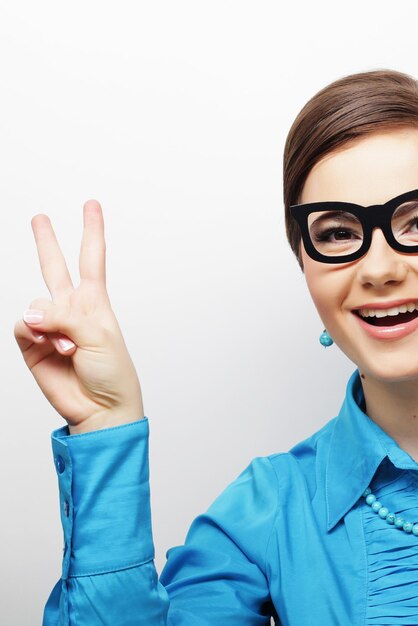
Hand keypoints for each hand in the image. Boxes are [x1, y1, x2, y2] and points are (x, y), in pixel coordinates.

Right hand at [14, 200, 143, 433]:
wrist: (101, 407)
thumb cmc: (113, 372)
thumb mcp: (100, 336)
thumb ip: (65, 316)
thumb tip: (30, 313)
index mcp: (95, 303)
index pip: (92, 258)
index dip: (92, 230)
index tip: (92, 205)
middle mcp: (72, 310)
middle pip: (56, 267)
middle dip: (47, 242)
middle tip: (39, 217)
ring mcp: (51, 327)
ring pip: (35, 301)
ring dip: (49, 321)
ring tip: (67, 345)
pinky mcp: (32, 345)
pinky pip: (23, 325)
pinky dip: (35, 333)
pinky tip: (51, 347)